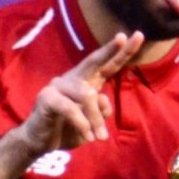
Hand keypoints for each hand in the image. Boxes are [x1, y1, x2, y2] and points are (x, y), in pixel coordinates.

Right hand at [21, 31, 143, 154]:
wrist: (40, 142)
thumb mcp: (92, 123)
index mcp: (87, 82)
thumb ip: (101, 111)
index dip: (122, 52)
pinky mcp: (46, 97)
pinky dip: (82, 123)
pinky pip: (70, 108)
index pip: (107, 65)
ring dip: (96, 118)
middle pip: (93, 60)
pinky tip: (88, 136)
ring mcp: (58, 85)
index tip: (138, 35)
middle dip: (110, 49)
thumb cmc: (68, 129)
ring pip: (86, 95)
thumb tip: (103, 98)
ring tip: (101, 137)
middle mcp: (73, 79)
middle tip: (123, 38)